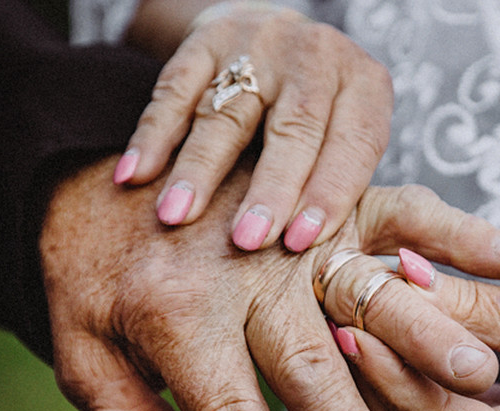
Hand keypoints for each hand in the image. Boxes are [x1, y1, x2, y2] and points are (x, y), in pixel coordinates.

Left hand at [41, 156, 499, 410]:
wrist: (91, 167)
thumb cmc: (92, 275)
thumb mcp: (85, 357)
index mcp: (174, 317)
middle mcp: (239, 272)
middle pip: (308, 366)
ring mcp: (289, 223)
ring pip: (366, 291)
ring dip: (426, 335)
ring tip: (475, 381)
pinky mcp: (321, 190)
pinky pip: (398, 207)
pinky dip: (458, 229)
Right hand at [114, 2, 392, 251]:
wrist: (276, 42)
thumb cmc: (320, 120)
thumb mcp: (348, 140)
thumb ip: (348, 194)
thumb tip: (340, 281)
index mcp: (365, 86)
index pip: (353, 142)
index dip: (329, 192)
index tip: (300, 242)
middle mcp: (318, 58)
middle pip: (295, 127)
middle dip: (269, 188)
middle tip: (245, 241)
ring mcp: (260, 45)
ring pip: (228, 111)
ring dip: (199, 169)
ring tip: (176, 218)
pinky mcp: (207, 39)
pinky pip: (174, 89)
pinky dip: (152, 136)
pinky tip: (134, 176)